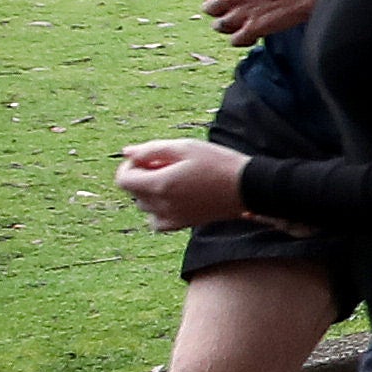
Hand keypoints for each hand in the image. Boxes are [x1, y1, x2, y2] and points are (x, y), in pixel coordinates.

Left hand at [114, 138, 249, 229]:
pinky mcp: (183, 224)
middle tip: (167, 164)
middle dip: (142, 176)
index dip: (130, 165)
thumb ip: (150, 150)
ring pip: (144, 206)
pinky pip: (157, 221)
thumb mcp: (184, 147)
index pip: (123, 179)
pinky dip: (158, 210)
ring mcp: (172, 217)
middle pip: (133, 192)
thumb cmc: (218, 163)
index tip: (147, 157)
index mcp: (159, 185)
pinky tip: (175, 198)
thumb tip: (126, 152)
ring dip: (150, 192)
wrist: (248, 187)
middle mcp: (161, 206)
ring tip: (174, 179)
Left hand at [193, 0, 313, 41]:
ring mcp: (242, 12)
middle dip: (220, 10)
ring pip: (219, 26)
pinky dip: (242, 39)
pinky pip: (235, 41)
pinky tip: (251, 34)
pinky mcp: (254, 28)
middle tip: (233, 10)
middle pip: (208, 9)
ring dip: (229, 26)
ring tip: (242, 23)